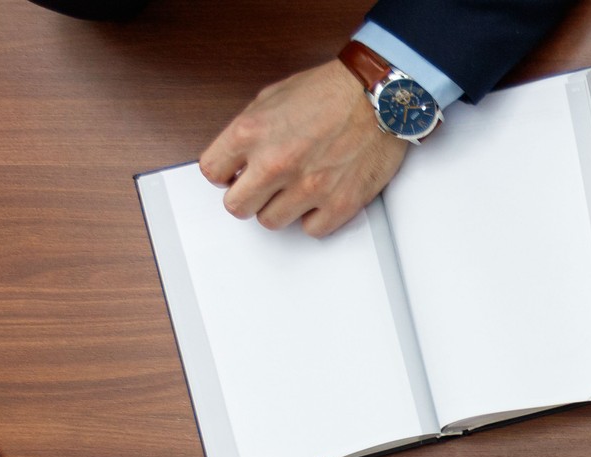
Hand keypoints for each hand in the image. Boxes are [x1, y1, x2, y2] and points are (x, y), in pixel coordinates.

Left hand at [199, 59, 406, 236]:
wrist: (379, 95)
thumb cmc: (332, 91)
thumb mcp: (272, 97)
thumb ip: (248, 130)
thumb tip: (236, 157)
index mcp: (253, 132)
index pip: (212, 172)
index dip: (224, 173)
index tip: (235, 173)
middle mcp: (277, 163)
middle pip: (237, 206)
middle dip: (247, 196)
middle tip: (263, 187)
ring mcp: (308, 187)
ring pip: (271, 222)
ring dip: (280, 208)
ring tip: (296, 187)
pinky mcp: (338, 204)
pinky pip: (311, 230)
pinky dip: (314, 217)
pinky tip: (320, 196)